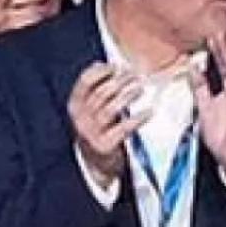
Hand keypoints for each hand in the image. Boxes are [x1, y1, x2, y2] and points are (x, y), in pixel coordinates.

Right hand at [68, 63, 143, 190]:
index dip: (102, 71)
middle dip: (119, 81)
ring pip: (110, 109)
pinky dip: (138, 119)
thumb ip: (98, 89)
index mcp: (75, 105)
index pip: (85, 82)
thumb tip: (111, 65)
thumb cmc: (98, 128)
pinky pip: (123, 128)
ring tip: (140, 88)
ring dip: (127, 96)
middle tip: (135, 76)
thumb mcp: (91, 109)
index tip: (117, 66)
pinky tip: (150, 111)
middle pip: (100, 94)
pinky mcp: (105, 145)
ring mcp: (91, 133)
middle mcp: (80, 118)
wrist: (96, 162)